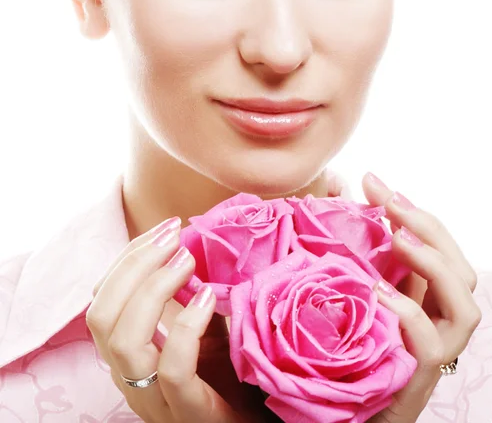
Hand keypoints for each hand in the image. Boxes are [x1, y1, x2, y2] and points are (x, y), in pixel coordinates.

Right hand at [86, 218, 246, 422]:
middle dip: (134, 265)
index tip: (165, 227)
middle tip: (173, 237)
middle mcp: (129, 375)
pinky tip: (206, 298)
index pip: (103, 298)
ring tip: (187, 261)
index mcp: (128, 349)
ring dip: (153, 288)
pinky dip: (186, 327)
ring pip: (124, 342)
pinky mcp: (188, 413)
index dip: (128, 257)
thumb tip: (184, 242)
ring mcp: (154, 399)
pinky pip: (173, 371)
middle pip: (101, 316)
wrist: (251, 418)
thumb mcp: (199, 323)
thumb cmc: (226, 369)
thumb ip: (184, 293)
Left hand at [361, 173, 481, 422]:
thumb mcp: (346, 278)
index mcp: (424, 295)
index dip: (413, 211)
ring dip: (434, 266)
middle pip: (460, 269)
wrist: (337, 409)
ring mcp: (433, 350)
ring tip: (398, 239)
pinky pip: (429, 346)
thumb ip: (345, 235)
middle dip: (428, 228)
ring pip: (464, 307)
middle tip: (390, 203)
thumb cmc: (343, 337)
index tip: (375, 182)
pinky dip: (409, 314)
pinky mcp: (417, 377)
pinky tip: (379, 292)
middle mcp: (437, 320)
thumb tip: (336, 183)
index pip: (436, 246)